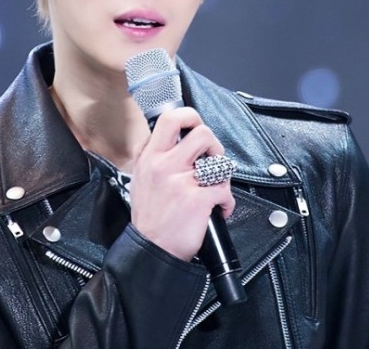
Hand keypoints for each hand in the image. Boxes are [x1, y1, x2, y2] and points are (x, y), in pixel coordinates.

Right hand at [129, 107, 234, 260]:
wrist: (151, 252)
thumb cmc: (149, 219)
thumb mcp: (141, 179)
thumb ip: (154, 157)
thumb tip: (175, 139)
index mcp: (150, 157)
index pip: (171, 119)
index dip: (191, 116)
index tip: (196, 127)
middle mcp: (164, 165)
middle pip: (202, 133)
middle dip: (214, 146)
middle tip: (211, 160)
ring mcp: (181, 182)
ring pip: (218, 162)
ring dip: (223, 176)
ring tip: (215, 188)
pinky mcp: (197, 200)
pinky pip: (225, 190)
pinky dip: (227, 202)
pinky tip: (217, 209)